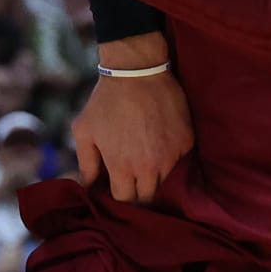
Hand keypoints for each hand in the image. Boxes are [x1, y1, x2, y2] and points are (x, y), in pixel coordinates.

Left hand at [70, 41, 192, 204]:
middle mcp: (148, 167)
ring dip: (156, 175)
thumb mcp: (84, 130)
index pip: (125, 199)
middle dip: (139, 190)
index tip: (118, 183)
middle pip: (147, 196)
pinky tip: (161, 142)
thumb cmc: (105, 101)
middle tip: (134, 174)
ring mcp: (171, 156)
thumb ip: (86, 163)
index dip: (120, 193)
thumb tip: (88, 186)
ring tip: (147, 157)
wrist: (137, 72)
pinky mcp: (186, 143)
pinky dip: (172, 158)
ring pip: (166, 181)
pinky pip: (181, 162)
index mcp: (121, 167)